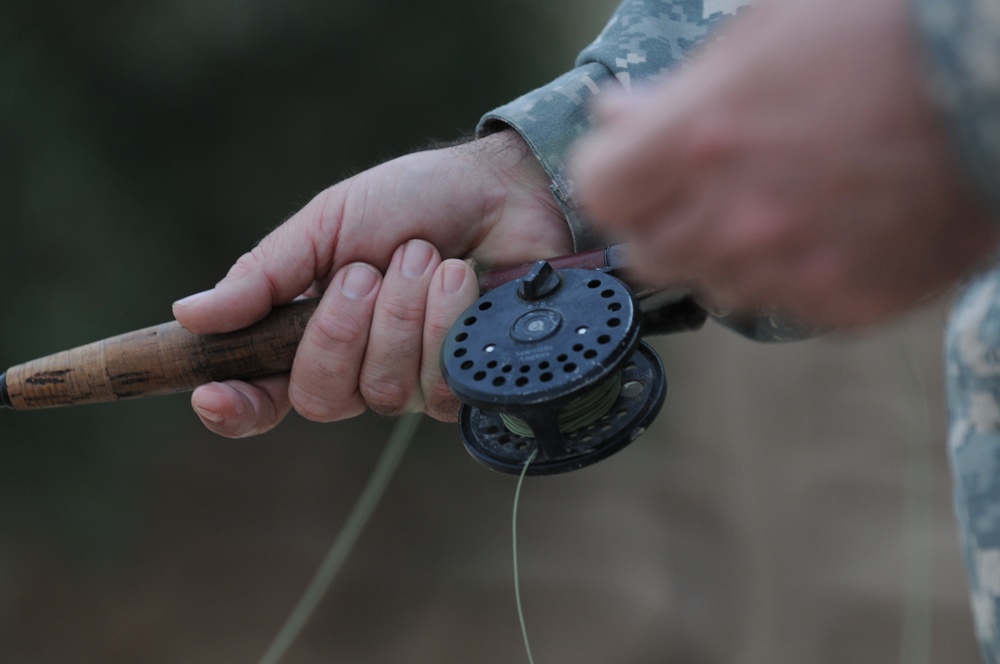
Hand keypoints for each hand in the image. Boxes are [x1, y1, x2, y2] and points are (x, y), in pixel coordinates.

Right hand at [173, 130, 570, 436]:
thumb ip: (267, 274)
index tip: (214, 394)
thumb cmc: (412, 202)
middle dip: (340, 328)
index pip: (263, 397)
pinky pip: (438, 385)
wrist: (499, 191)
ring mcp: (411, 382)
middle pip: (320, 398)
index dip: (234, 408)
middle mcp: (357, 369)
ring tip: (423, 256)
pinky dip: (444, 321)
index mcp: (310, 332)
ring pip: (383, 389)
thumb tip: (192, 314)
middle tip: (366, 270)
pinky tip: (460, 280)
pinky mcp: (463, 383)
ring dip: (401, 312)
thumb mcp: (328, 223)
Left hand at [571, 0, 997, 325]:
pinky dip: (787, 273)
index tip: (628, 160)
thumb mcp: (764, 31)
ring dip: (719, 250)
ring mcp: (794, 268)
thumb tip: (618, 116)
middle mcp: (737, 218)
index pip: (600, 191)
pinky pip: (785, 304)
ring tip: (771, 202)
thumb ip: (676, 91)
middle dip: (655, 219)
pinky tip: (823, 229)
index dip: (610, 173)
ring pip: (712, 284)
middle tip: (691, 186)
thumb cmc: (885, 29)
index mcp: (702, 140)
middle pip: (644, 253)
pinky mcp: (850, 300)